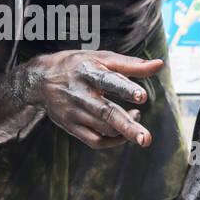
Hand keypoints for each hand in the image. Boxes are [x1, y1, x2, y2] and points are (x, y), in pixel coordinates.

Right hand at [24, 50, 159, 149]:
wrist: (39, 80)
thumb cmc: (77, 65)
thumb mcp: (101, 58)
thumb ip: (131, 65)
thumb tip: (160, 65)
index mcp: (87, 71)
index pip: (108, 80)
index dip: (125, 89)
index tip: (142, 97)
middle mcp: (79, 93)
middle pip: (106, 113)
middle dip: (127, 126)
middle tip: (146, 139)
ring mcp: (74, 113)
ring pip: (103, 129)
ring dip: (126, 129)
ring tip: (138, 118)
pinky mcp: (71, 127)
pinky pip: (95, 141)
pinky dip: (113, 141)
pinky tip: (124, 134)